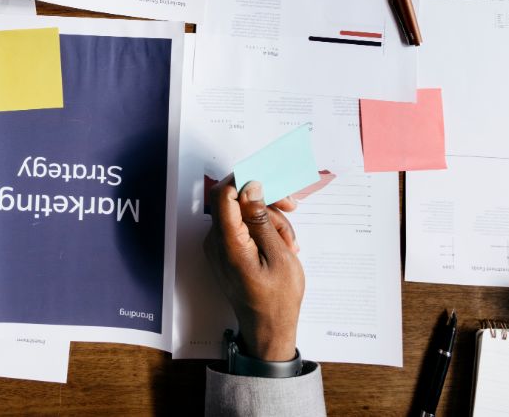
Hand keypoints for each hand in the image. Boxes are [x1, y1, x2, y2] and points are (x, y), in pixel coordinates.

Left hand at [203, 179, 304, 361]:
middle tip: (291, 208)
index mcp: (228, 243)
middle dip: (266, 202)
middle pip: (236, 201)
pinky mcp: (227, 250)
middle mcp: (216, 242)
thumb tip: (250, 187)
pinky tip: (281, 245)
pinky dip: (263, 231)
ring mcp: (220, 246)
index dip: (246, 181)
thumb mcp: (279, 255)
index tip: (272, 183)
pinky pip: (243, 228)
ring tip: (289, 243)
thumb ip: (262, 219)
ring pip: (244, 214)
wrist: (268, 328)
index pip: (224, 195)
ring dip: (270, 221)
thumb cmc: (277, 298)